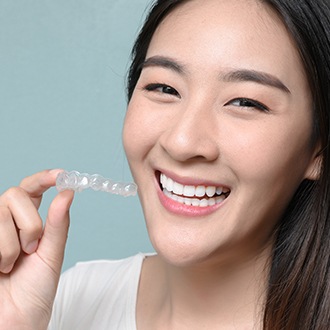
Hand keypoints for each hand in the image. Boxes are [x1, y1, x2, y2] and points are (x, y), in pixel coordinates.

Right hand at [0, 170, 73, 329]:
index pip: (33, 189)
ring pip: (1, 210)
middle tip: (32, 249)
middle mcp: (9, 221)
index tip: (60, 175)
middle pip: (16, 194)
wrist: (15, 320)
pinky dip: (1, 249)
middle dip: (30, 222)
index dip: (44, 178)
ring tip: (11, 265)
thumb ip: (58, 224)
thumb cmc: (34, 290)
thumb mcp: (52, 254)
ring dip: (12, 242)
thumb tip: (68, 193)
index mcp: (30, 221)